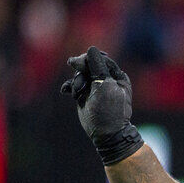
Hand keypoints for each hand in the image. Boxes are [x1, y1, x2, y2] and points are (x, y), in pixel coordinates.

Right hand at [60, 46, 143, 164]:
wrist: (106, 133)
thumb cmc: (110, 110)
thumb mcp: (105, 86)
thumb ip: (98, 67)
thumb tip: (91, 49)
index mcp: (117, 76)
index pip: (101, 59)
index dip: (89, 58)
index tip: (77, 62)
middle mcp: (106, 80)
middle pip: (89, 65)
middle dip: (81, 69)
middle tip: (73, 71)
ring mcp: (95, 87)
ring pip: (80, 75)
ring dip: (75, 81)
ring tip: (76, 93)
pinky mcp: (85, 95)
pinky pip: (74, 85)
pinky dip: (70, 87)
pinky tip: (66, 91)